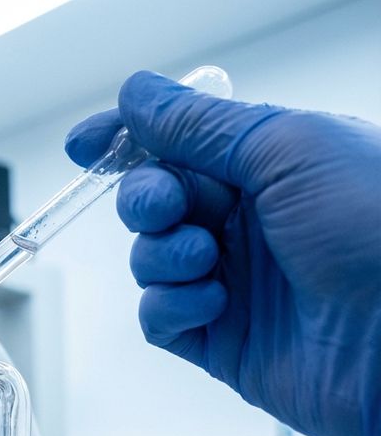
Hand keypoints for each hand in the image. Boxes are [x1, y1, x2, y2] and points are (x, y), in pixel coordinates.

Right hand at [65, 71, 380, 435]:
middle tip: (163, 206)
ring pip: (150, 258)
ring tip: (205, 260)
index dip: (127, 140)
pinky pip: (159, 316)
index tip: (84, 145)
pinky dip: (170, 304)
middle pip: (155, 200)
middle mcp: (249, 223)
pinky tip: (211, 302)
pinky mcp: (220, 339)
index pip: (179, 143)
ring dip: (161, 254)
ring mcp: (233, 282)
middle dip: (144, 198)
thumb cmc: (377, 232)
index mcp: (271, 167)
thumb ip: (200, 126)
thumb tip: (135, 95)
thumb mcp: (288, 150)